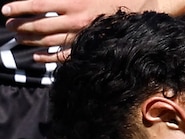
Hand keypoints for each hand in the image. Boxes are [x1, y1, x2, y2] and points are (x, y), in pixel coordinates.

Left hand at [3, 0, 160, 61]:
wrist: (141, 13)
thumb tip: (48, 1)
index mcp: (74, 2)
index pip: (39, 5)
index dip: (20, 7)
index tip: (4, 11)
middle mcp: (76, 20)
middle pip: (40, 25)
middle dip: (21, 26)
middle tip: (9, 27)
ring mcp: (83, 36)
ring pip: (50, 41)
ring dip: (31, 41)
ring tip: (18, 39)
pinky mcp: (91, 47)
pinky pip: (66, 56)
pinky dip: (49, 57)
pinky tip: (37, 57)